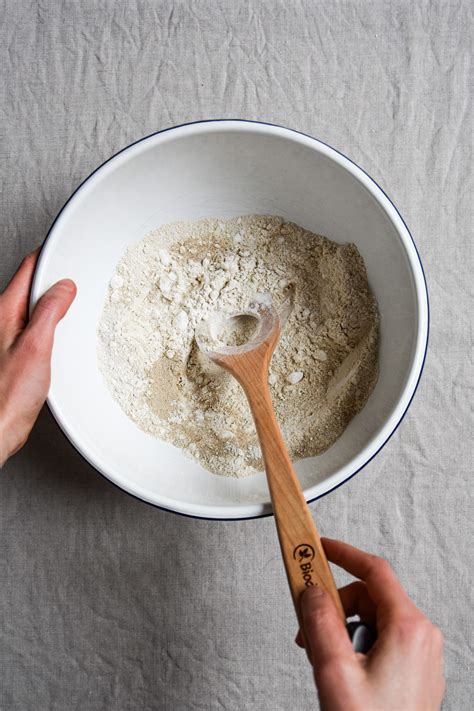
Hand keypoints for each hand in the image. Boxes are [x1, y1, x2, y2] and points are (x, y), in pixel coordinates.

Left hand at [0, 251, 75, 465]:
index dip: (51, 255)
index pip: (28, 268)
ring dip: (55, 303)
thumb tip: (63, 287)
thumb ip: (49, 312)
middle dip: (56, 279)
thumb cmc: (7, 395)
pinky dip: (54, 324)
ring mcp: (9, 336)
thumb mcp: (36, 346)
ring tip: (75, 303)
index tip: (70, 253)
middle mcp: (4, 320)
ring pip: (35, 307)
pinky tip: (64, 333)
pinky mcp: (17, 353)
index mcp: (5, 311)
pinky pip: (37, 327)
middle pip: (32, 285)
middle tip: (78, 278)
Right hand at [296, 538, 443, 710]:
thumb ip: (320, 622)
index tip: (320, 546)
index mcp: (408, 628)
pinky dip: (356, 644)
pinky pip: (383, 639)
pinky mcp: (415, 671)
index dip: (343, 553)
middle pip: (370, 596)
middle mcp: (421, 636)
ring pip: (373, 619)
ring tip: (326, 660)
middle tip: (309, 629)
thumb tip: (312, 591)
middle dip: (335, 606)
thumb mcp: (335, 672)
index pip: (374, 570)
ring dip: (343, 629)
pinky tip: (343, 670)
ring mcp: (421, 655)